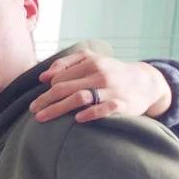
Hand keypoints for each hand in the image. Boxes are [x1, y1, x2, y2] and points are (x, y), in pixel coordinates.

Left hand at [31, 50, 171, 123]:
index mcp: (91, 63)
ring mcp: (112, 90)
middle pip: (64, 88)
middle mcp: (100, 74)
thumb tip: (43, 77)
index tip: (38, 101)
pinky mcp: (122, 104)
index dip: (47, 90)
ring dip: (57, 108)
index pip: (60, 78)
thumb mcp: (92, 59)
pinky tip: (77, 119)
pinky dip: (90, 113)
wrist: (146, 82)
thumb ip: (67, 63)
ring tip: (41, 118)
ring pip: (79, 98)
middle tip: (33, 110)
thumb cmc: (111, 72)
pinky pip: (104, 109)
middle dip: (45, 100)